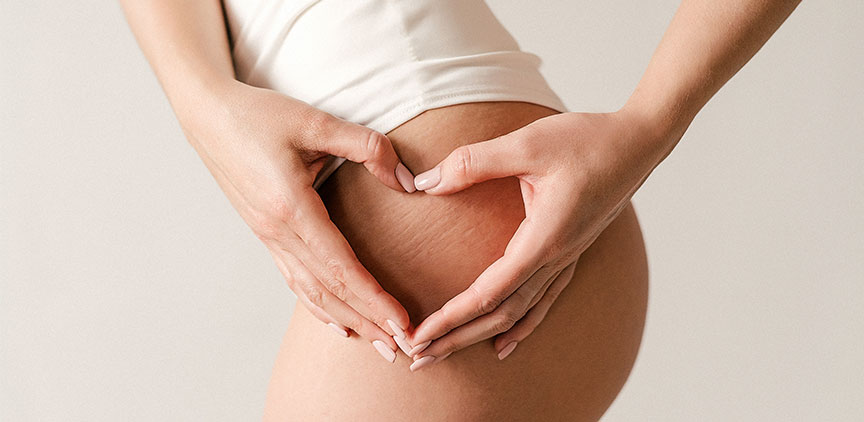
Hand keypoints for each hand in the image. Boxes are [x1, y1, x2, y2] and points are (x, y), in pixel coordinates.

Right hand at [179, 81, 415, 357]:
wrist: (207, 115)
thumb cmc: (259, 115)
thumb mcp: (315, 122)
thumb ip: (367, 147)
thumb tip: (408, 180)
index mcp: (291, 209)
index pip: (341, 268)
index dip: (373, 299)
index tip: (402, 323)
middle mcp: (277, 232)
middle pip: (329, 291)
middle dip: (368, 322)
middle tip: (402, 350)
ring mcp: (268, 237)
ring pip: (311, 292)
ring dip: (347, 320)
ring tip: (377, 344)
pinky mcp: (265, 234)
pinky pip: (294, 280)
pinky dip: (319, 305)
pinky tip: (337, 321)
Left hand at [405, 109, 678, 367]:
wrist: (639, 144)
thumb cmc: (588, 140)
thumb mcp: (527, 144)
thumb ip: (473, 163)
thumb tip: (424, 183)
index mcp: (544, 239)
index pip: (489, 292)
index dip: (452, 318)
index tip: (420, 336)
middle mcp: (556, 258)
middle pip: (501, 314)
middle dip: (457, 338)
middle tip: (418, 359)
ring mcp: (565, 259)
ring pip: (520, 313)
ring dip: (480, 336)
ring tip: (447, 354)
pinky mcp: (569, 252)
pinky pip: (542, 301)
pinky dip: (520, 326)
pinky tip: (506, 342)